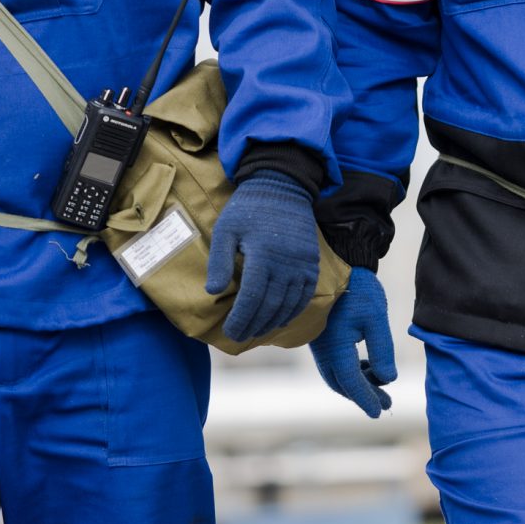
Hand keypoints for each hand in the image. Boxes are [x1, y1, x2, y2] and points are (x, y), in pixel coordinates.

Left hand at [205, 169, 319, 341]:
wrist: (283, 187)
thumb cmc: (249, 208)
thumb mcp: (226, 229)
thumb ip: (219, 261)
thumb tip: (212, 292)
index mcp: (263, 254)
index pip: (252, 298)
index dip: (240, 319)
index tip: (230, 331)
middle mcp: (286, 263)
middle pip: (270, 305)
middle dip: (253, 325)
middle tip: (239, 336)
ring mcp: (303, 264)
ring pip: (288, 304)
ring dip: (271, 322)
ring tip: (256, 331)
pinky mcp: (312, 263)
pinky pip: (305, 295)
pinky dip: (293, 311)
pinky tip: (280, 319)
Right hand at [308, 268, 396, 417]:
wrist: (337, 262)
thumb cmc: (358, 288)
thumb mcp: (375, 318)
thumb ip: (382, 350)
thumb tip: (388, 379)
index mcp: (334, 347)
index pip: (351, 382)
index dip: (366, 398)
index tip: (379, 412)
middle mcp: (322, 349)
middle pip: (341, 383)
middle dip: (363, 395)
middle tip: (385, 403)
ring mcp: (318, 343)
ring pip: (336, 373)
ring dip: (356, 382)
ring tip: (380, 383)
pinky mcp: (320, 335)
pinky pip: (333, 362)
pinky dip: (350, 369)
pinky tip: (366, 364)